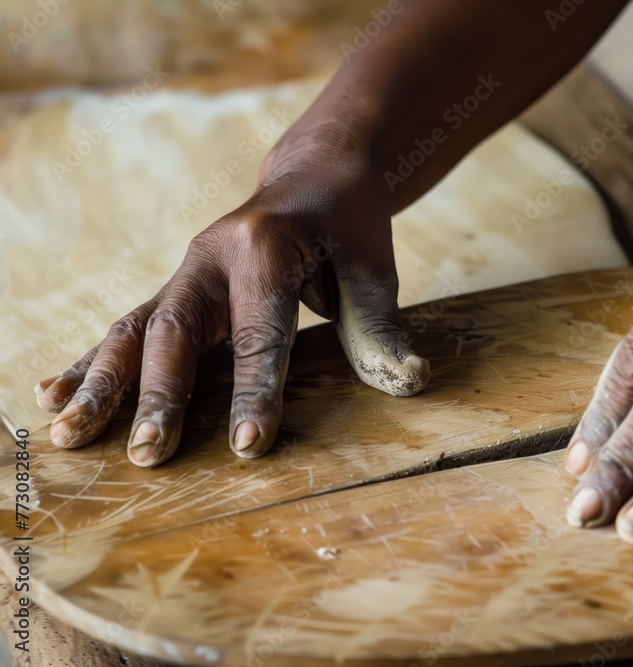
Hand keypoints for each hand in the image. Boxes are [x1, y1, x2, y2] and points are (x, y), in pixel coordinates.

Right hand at [35, 121, 428, 465]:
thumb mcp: (374, 265)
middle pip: (176, 330)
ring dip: (102, 385)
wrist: (314, 175)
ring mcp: (186, 272)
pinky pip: (127, 327)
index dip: (256, 389)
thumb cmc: (349, 223)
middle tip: (147, 454)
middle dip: (160, 394)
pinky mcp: (177, 288)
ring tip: (66, 437)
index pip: (259, 329)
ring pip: (134, 330)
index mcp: (264, 246)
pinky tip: (52, 396)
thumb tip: (408, 383)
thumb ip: (380, 324)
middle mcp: (211, 257)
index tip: (248, 446)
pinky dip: (90, 364)